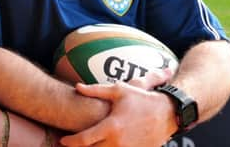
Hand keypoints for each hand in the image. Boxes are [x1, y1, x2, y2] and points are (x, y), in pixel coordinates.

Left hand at [60, 69, 176, 146]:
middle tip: (69, 146)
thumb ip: (96, 90)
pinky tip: (103, 146)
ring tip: (85, 146)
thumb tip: (77, 87)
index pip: (84, 140)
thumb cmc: (141, 99)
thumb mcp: (119, 91)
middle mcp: (118, 142)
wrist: (167, 112)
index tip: (62, 140)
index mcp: (111, 127)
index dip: (70, 142)